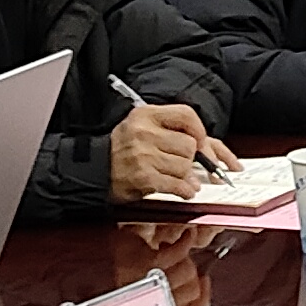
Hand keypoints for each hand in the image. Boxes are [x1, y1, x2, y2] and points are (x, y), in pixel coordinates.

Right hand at [109, 101, 233, 200]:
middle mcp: (144, 132)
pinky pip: (178, 184)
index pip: (186, 115)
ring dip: (184, 175)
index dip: (199, 130)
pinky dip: (184, 190)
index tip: (202, 141)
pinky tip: (182, 190)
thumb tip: (209, 149)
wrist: (96, 169)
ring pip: (185, 166)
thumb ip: (172, 130)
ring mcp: (144, 155)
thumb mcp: (142, 126)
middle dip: (190, 157)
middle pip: (189, 144)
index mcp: (146, 115)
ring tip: (171, 175)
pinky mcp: (144, 177)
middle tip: (181, 162)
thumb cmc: (121, 149)